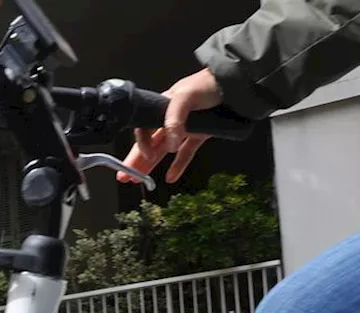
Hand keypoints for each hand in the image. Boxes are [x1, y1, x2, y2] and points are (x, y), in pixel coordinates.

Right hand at [118, 67, 222, 184]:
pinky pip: (186, 153)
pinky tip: (170, 177)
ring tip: (137, 180)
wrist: (235, 84)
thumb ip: (174, 120)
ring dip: (150, 165)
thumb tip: (170, 144)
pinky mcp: (199, 135)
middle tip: (124, 176)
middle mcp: (170, 119)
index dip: (142, 143)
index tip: (145, 155)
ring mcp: (184, 128)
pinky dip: (178, 165)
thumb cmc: (207, 84)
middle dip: (136, 160)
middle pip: (149, 143)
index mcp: (162, 106)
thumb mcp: (185, 97)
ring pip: (163, 151)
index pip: (144, 128)